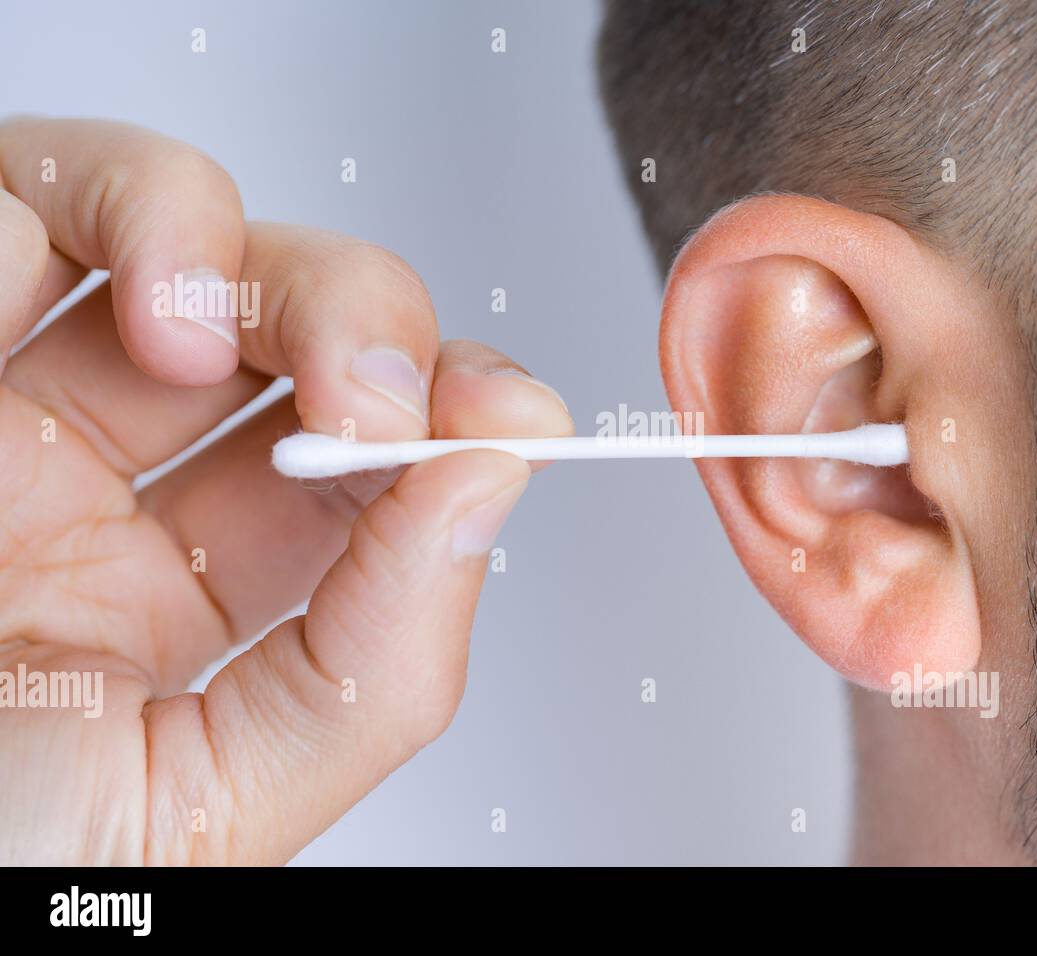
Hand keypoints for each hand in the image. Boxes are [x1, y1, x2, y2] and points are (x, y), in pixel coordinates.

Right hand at [0, 118, 572, 863]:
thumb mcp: (209, 803)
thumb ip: (381, 654)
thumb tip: (494, 480)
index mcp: (195, 601)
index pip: (362, 463)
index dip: (452, 409)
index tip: (506, 409)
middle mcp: (104, 490)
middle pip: (281, 327)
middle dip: (357, 319)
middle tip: (365, 388)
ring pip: (154, 230)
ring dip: (216, 240)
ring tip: (188, 324)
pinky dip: (53, 207)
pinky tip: (77, 285)